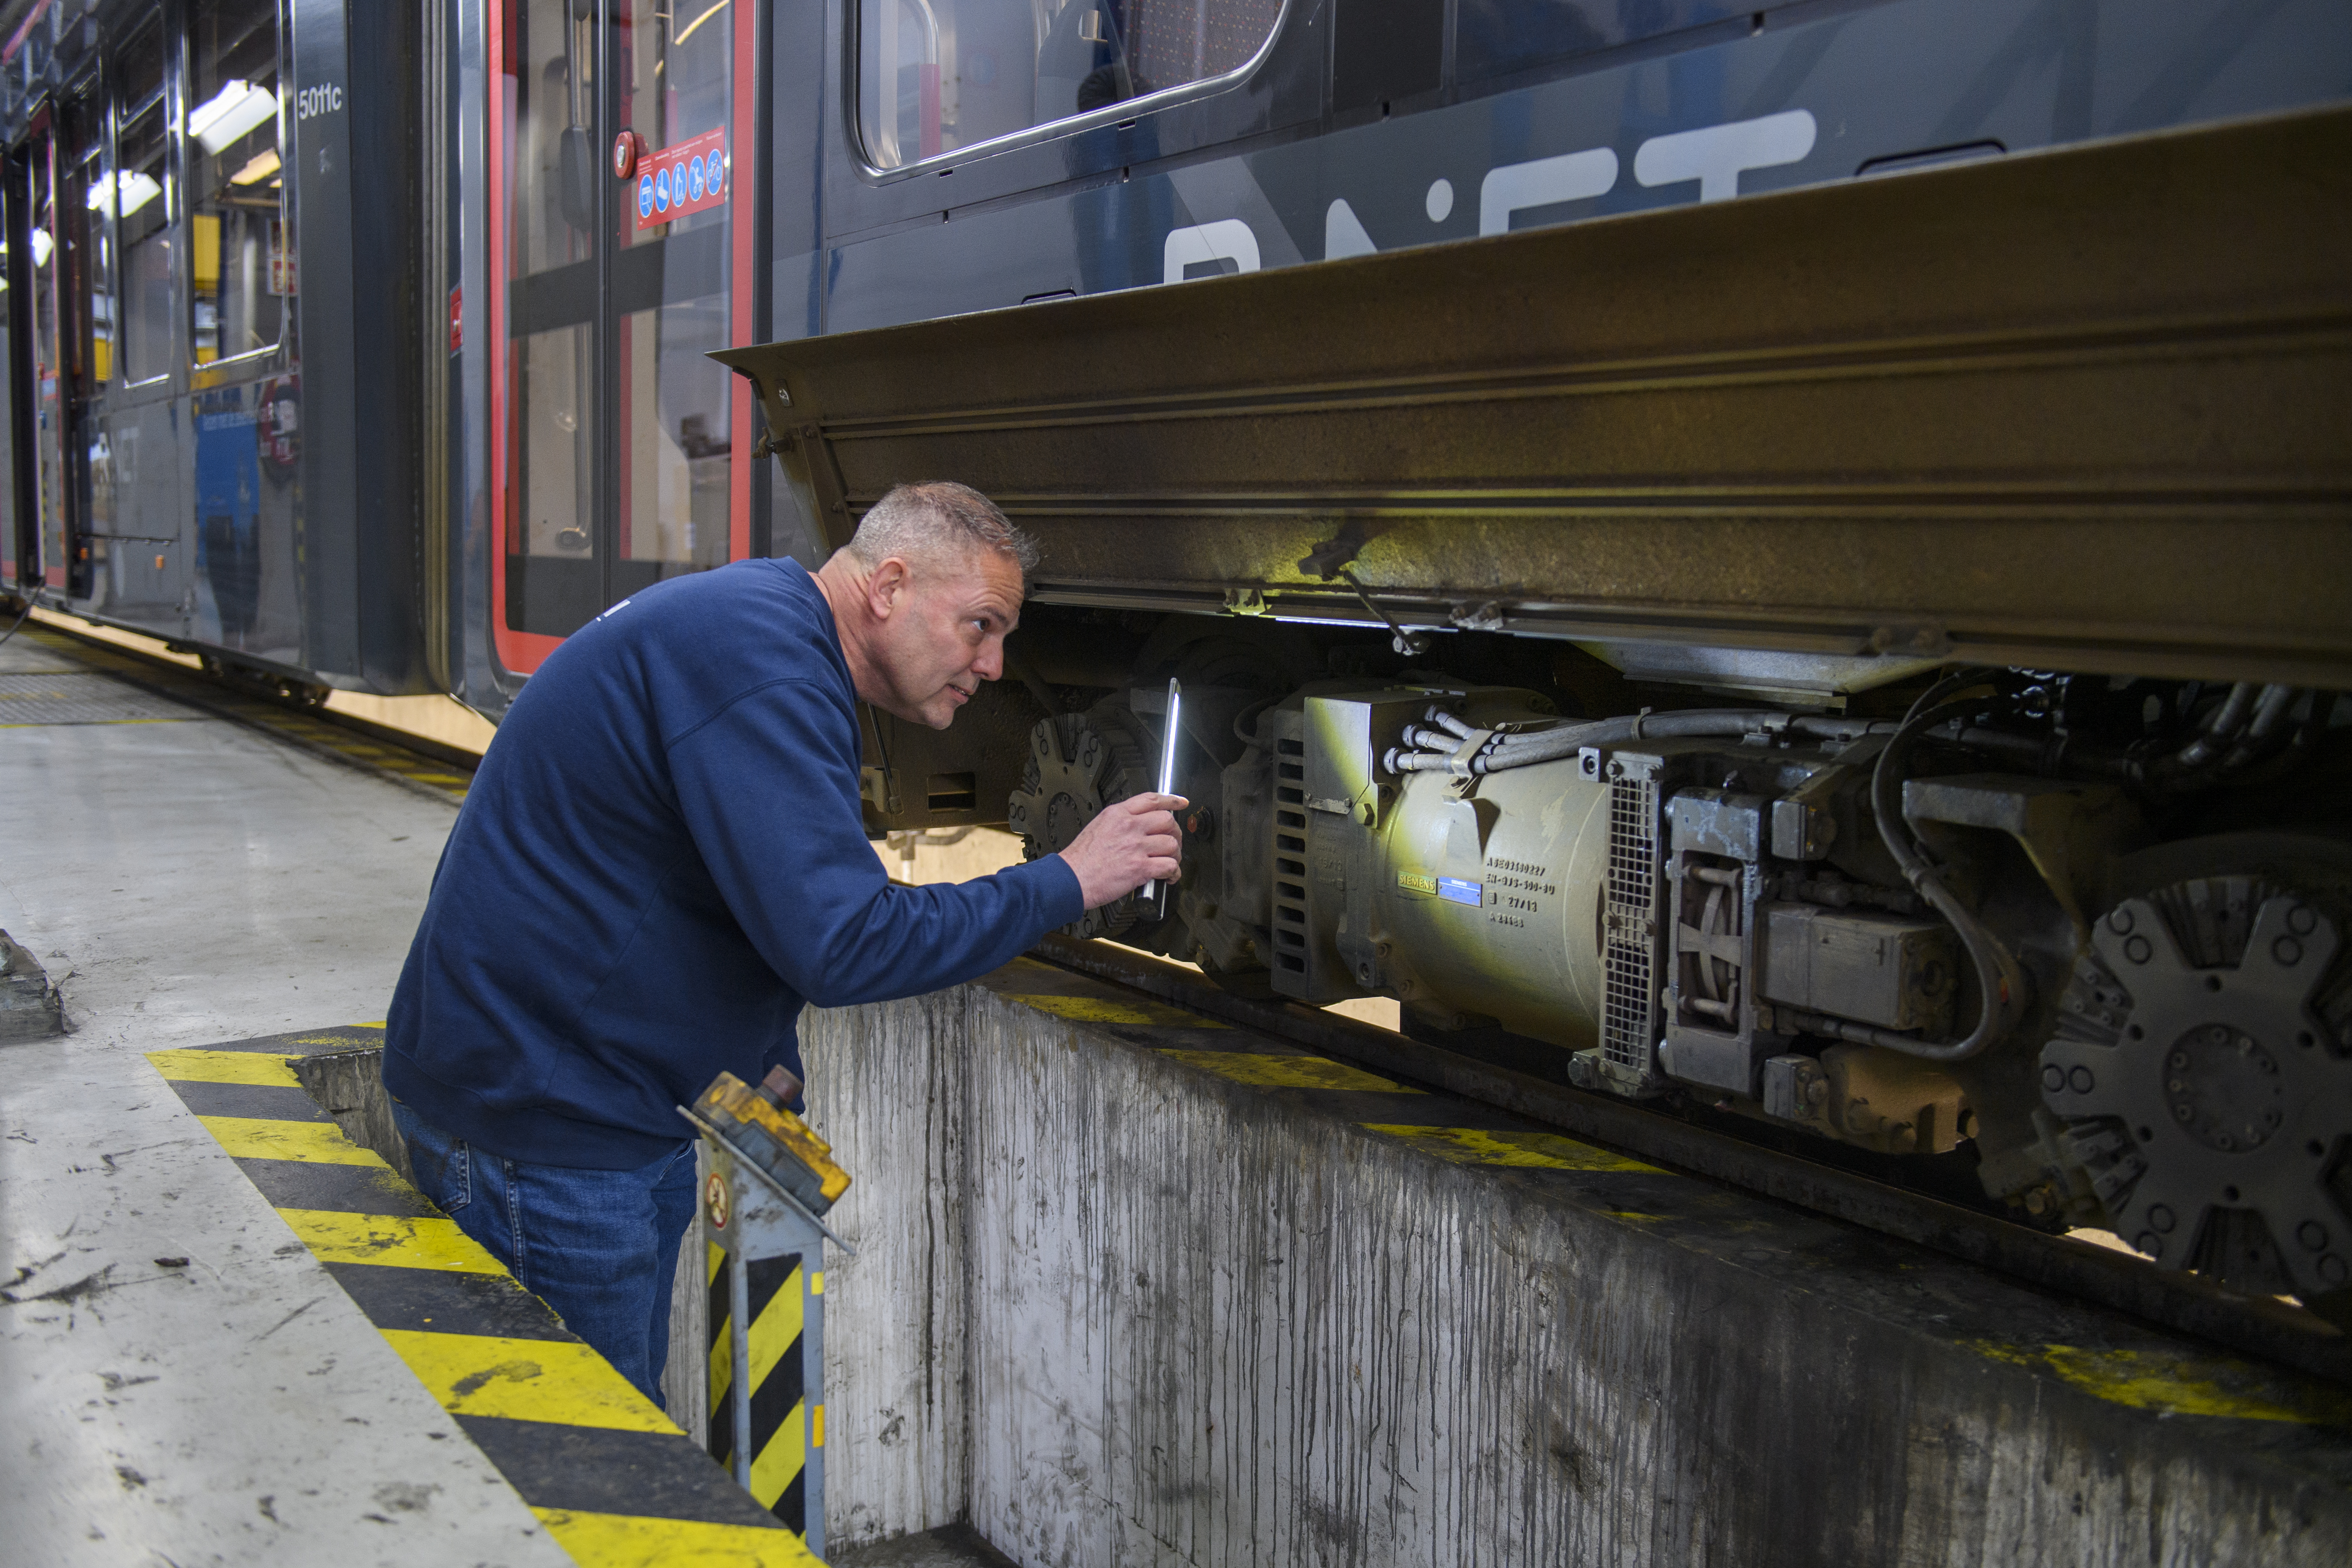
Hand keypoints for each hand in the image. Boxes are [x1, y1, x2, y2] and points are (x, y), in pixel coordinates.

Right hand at [1057, 793, 1186, 909]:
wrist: (1071, 879)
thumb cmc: (1081, 858)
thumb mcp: (1098, 826)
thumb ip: (1119, 821)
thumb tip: (1139, 823)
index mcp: (1118, 814)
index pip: (1151, 800)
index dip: (1171, 800)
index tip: (1180, 803)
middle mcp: (1129, 827)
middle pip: (1167, 821)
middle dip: (1175, 833)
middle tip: (1173, 842)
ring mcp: (1135, 847)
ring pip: (1172, 844)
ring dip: (1175, 855)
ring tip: (1170, 862)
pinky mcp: (1140, 868)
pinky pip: (1169, 866)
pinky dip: (1173, 873)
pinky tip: (1168, 877)